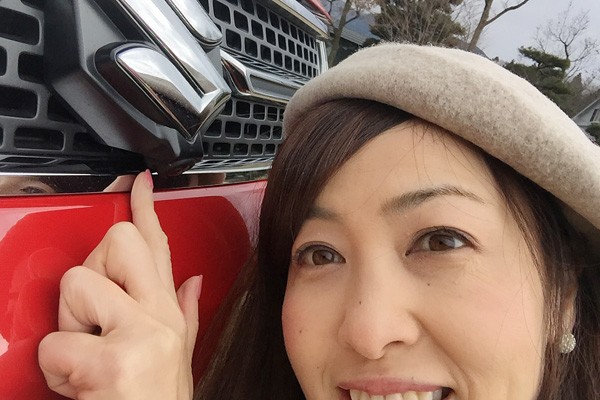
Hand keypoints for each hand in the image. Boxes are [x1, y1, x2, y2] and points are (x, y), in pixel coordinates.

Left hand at [38, 170, 200, 399]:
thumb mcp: (180, 357)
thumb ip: (186, 313)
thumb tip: (191, 280)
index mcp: (168, 312)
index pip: (159, 244)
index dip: (146, 208)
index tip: (138, 182)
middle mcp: (160, 316)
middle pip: (118, 241)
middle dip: (90, 268)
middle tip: (91, 311)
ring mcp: (141, 335)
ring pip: (77, 285)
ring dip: (66, 327)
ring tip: (86, 358)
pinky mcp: (114, 362)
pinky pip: (58, 344)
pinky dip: (57, 371)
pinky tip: (81, 386)